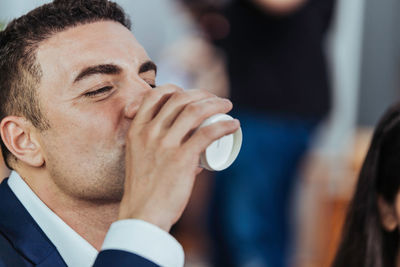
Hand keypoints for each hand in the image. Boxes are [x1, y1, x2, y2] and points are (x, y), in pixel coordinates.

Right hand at [118, 84, 239, 230]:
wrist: (142, 214)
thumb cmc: (144, 190)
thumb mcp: (141, 160)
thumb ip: (159, 152)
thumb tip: (194, 159)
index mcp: (137, 129)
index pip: (154, 95)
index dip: (175, 89)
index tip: (191, 95)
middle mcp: (149, 132)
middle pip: (179, 99)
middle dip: (201, 94)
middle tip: (215, 101)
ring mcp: (164, 144)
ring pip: (194, 111)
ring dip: (215, 104)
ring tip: (227, 107)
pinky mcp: (181, 158)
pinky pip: (207, 133)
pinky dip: (223, 126)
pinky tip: (233, 125)